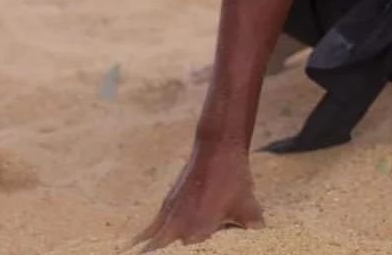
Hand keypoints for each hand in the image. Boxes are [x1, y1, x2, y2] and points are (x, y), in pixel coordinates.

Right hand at [132, 144, 262, 251]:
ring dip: (144, 253)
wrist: (218, 147)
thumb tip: (263, 237)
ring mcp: (169, 216)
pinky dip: (139, 240)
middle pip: (157, 254)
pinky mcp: (165, 206)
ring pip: (148, 245)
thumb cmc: (234, 179)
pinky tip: (128, 248)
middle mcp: (178, 227)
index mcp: (198, 233)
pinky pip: (147, 229)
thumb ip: (254, 227)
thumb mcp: (249, 206)